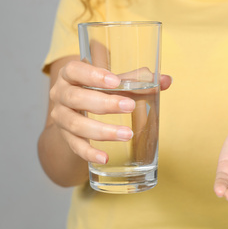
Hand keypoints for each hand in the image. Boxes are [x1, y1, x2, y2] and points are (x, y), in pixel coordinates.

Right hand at [49, 60, 171, 163]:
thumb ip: (138, 80)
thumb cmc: (99, 92)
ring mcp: (61, 118)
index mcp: (71, 75)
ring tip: (127, 134)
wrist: (77, 113)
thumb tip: (166, 80)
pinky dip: (89, 153)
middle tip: (130, 107)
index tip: (115, 81)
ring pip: (76, 124)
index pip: (74, 70)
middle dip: (104, 103)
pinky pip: (75, 147)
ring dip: (102, 130)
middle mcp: (61, 95)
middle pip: (76, 98)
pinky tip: (105, 158)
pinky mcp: (66, 138)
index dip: (92, 75)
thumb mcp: (114, 84)